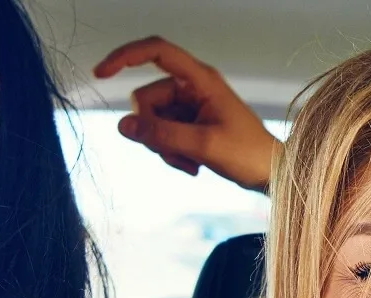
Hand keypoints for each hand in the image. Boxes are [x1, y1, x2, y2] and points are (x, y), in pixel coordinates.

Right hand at [94, 36, 280, 191]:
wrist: (269, 172)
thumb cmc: (248, 154)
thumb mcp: (203, 146)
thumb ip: (162, 135)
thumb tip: (123, 126)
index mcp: (201, 79)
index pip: (157, 51)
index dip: (126, 56)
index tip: (101, 72)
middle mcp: (193, 87)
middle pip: (145, 98)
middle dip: (151, 129)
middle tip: (177, 151)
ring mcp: (189, 105)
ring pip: (151, 120)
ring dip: (163, 146)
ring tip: (190, 161)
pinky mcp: (188, 123)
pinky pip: (161, 133)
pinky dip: (170, 152)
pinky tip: (192, 165)